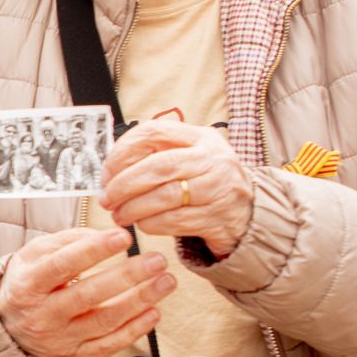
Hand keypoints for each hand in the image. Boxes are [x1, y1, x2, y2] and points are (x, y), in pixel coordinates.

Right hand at [0, 225, 174, 356]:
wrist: (7, 329)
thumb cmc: (27, 284)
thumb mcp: (33, 256)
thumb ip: (68, 241)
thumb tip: (106, 235)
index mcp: (29, 285)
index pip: (62, 265)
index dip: (94, 250)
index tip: (123, 237)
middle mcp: (43, 315)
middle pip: (88, 295)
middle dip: (126, 277)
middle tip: (156, 261)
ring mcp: (60, 339)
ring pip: (104, 322)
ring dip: (139, 301)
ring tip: (165, 282)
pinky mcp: (76, 356)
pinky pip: (109, 346)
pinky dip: (135, 330)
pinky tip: (154, 311)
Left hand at [97, 119, 254, 257]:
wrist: (250, 212)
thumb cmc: (209, 182)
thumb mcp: (191, 156)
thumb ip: (157, 156)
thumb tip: (110, 171)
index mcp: (201, 137)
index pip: (154, 132)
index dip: (123, 151)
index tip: (107, 171)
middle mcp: (212, 160)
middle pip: (157, 167)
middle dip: (124, 184)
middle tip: (107, 198)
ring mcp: (218, 190)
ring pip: (164, 196)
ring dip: (133, 208)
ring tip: (119, 215)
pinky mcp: (217, 219)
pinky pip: (174, 221)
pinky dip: (150, 224)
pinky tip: (141, 225)